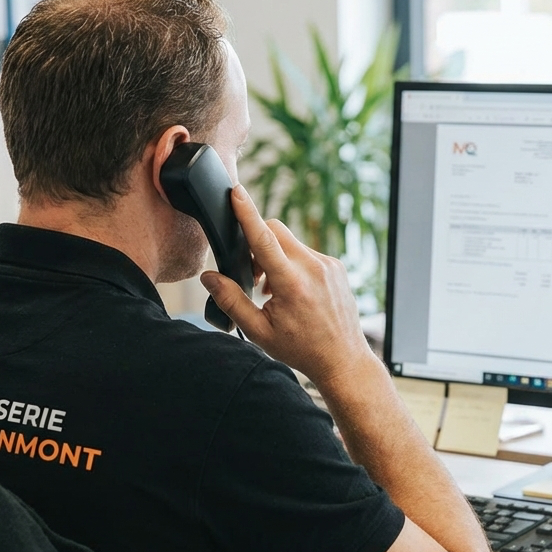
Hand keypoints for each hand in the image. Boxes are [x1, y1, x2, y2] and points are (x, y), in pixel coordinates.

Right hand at [200, 184, 378, 388]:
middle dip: (257, 243)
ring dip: (276, 257)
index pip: (263, 238)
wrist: (342, 359)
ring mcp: (328, 265)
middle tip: (254, 276)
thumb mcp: (259, 331)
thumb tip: (209, 277)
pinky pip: (306, 253)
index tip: (237, 192)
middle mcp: (313, 268)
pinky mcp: (336, 266)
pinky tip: (295, 292)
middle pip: (276, 231)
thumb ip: (231, 300)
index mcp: (292, 283)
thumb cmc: (301, 349)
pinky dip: (293, 264)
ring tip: (275, 292)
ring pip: (291, 243)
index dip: (247, 212)